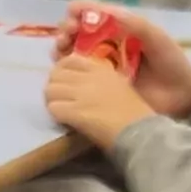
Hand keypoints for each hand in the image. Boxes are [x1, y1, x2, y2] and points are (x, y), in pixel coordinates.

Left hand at [44, 52, 158, 145]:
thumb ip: (101, 79)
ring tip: (60, 109)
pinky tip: (63, 120)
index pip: (70, 60)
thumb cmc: (135, 113)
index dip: (62, 70)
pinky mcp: (76, 112)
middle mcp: (88, 78)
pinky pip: (54, 108)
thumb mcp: (119, 85)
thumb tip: (82, 83)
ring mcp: (81, 94)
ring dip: (53, 100)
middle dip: (54, 86)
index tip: (65, 81)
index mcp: (100, 69)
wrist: (140, 131)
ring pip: (50, 90)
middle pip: (55, 74)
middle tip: (59, 98)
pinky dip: (55, 114)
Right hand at [71, 0, 190, 116]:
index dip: (80, 11)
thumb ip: (136, 25)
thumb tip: (107, 12)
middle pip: (78, 34)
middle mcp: (107, 46)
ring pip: (73, 55)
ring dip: (62, 50)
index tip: (72, 11)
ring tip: (60, 50)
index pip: (94, 15)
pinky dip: (67, 74)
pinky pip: (78, 80)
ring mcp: (102, 68)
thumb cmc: (171, 62)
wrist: (182, 97)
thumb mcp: (156, 38)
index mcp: (120, 30)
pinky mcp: (100, 89)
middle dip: (67, 30)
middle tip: (65, 35)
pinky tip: (63, 71)